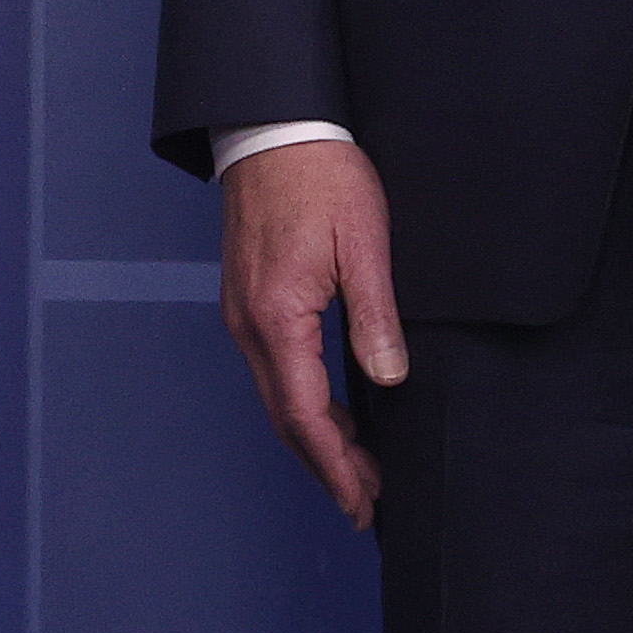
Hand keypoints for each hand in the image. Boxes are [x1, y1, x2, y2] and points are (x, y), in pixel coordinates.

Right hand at [220, 137, 405, 525]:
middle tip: (365, 504)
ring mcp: (242, 311)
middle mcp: (249, 323)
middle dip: (325, 465)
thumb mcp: (364, 244)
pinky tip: (329, 412)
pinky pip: (273, 369)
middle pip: (285, 416)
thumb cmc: (321, 176)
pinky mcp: (248, 297)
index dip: (336, 466)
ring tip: (354, 469)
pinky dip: (301, 403)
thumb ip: (374, 316)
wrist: (272, 127)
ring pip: (277, 395)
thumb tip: (389, 378)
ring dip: (314, 438)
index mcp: (277, 316)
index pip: (305, 414)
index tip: (363, 503)